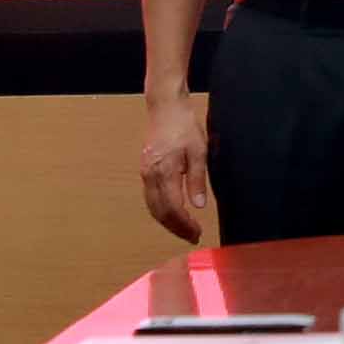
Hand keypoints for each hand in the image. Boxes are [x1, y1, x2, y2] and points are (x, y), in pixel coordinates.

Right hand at [140, 95, 213, 243]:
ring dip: (167, 221)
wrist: (165, 107)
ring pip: (152, 206)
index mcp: (164, 172)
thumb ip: (197, 180)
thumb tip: (199, 206)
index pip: (173, 209)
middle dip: (175, 227)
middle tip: (192, 235)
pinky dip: (161, 210)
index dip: (184, 224)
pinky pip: (150, 197)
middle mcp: (150, 176)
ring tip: (183, 229)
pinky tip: (172, 212)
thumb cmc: (184, 126)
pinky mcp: (145, 169)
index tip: (197, 232)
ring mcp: (145, 173)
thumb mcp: (199, 152)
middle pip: (159, 212)